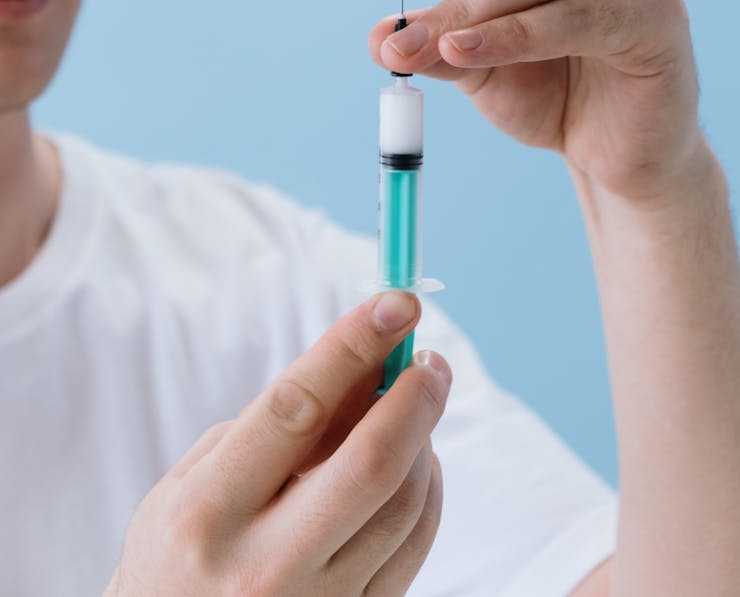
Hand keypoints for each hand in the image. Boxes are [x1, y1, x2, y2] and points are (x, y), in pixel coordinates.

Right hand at [104, 292, 449, 596]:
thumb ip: (279, 424)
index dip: (352, 345)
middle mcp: (262, 564)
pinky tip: (413, 463)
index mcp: (209, 511)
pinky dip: (424, 492)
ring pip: (403, 505)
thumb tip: (367, 364)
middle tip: (431, 359)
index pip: (298, 407)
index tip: (396, 302)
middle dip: (414, 396)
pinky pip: (413, 549)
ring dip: (421, 441)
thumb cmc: (181, 545)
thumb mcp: (201, 474)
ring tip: (412, 409)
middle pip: (370, 464)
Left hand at [333, 0, 703, 204]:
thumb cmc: (548, 88)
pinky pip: (572, 19)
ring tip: (415, 40)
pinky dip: (512, 36)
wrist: (620, 154)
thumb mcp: (473, 60)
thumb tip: (381, 35)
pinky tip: (463, 51)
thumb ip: (434, 38)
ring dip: (470, 2)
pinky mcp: (655, 17)